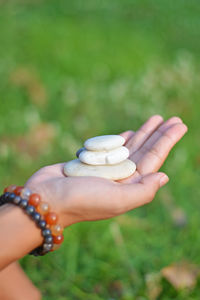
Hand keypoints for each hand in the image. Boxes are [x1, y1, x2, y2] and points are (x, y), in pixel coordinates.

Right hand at [25, 115, 186, 227]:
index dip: (167, 142)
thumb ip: (144, 190)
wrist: (47, 199)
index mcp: (129, 187)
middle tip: (174, 119)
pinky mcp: (90, 161)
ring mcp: (105, 169)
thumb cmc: (82, 200)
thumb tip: (164, 176)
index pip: (153, 161)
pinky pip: (111, 147)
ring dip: (143, 133)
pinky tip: (131, 132)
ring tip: (156, 119)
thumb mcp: (117, 200)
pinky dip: (122, 138)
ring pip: (129, 147)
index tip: (178, 125)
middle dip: (159, 135)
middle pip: (145, 151)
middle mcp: (120, 178)